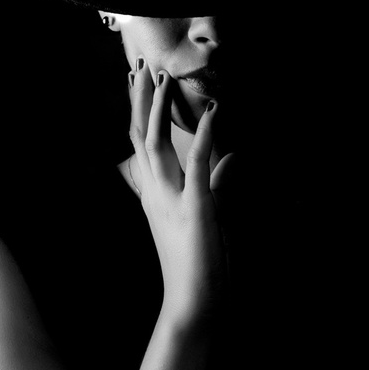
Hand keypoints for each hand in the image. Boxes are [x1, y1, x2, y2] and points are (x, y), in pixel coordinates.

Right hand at [128, 59, 233, 330]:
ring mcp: (172, 200)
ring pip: (156, 144)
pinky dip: (205, 136)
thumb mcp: (209, 216)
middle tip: (138, 67)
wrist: (193, 303)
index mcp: (156, 196)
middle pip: (140, 137)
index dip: (138, 113)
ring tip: (163, 77)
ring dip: (159, 109)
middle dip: (140, 101)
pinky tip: (213, 112)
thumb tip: (231, 159)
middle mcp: (157, 194)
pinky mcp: (195, 208)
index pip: (141, 146)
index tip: (137, 83)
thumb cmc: (200, 265)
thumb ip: (217, 184)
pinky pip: (197, 165)